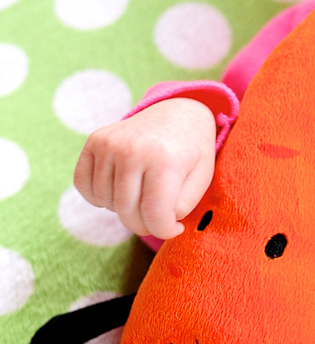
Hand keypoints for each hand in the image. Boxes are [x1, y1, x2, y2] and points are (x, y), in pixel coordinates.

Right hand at [74, 98, 216, 238]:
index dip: (164, 231)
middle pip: (127, 212)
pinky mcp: (94, 141)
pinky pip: (83, 185)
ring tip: (142, 197)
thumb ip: (184, 206)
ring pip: (105, 202)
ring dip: (122, 210)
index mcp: (165, 160)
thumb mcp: (202, 178)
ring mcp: (110, 144)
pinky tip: (118, 190)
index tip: (174, 228)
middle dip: (143, 225)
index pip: (154, 215)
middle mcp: (133, 150)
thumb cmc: (191, 152)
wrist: (177, 113)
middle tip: (156, 219)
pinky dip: (98, 197)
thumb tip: (158, 222)